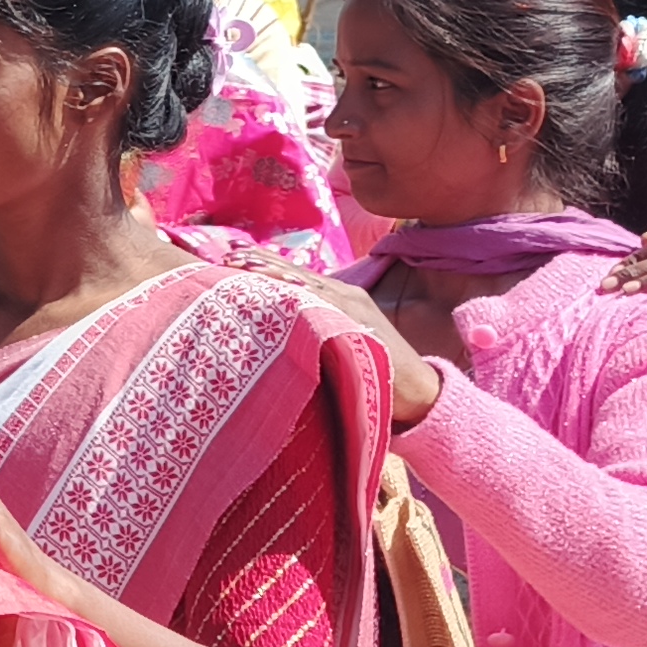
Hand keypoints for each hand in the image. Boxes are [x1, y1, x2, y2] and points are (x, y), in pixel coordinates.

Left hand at [216, 250, 451, 429]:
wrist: (419, 391)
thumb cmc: (375, 371)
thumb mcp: (342, 342)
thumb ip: (316, 330)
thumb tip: (278, 335)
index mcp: (342, 297)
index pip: (298, 276)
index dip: (267, 266)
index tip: (233, 258)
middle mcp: (347, 295)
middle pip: (298, 274)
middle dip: (262, 264)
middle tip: (226, 255)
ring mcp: (354, 307)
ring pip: (307, 284)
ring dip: (273, 273)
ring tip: (241, 265)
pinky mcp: (360, 323)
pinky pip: (324, 305)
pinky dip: (299, 295)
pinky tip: (275, 291)